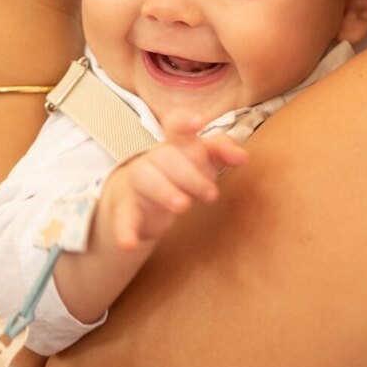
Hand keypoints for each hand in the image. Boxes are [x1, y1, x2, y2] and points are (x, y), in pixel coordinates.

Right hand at [102, 111, 248, 249]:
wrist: (137, 201)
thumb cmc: (178, 175)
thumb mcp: (201, 162)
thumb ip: (222, 152)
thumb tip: (242, 156)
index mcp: (174, 145)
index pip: (175, 125)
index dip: (185, 121)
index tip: (200, 122)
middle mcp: (153, 159)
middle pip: (166, 156)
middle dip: (190, 174)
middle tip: (212, 195)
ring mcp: (138, 184)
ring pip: (143, 177)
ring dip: (164, 190)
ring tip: (183, 206)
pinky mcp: (127, 209)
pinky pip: (123, 217)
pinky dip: (124, 231)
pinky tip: (129, 244)